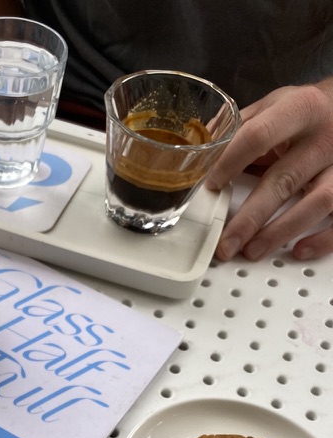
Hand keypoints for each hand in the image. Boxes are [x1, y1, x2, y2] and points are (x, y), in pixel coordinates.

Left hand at [206, 82, 332, 261]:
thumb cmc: (309, 110)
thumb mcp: (277, 105)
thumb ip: (241, 126)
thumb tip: (199, 150)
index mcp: (300, 109)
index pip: (258, 136)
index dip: (230, 162)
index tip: (210, 186)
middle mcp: (324, 137)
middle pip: (284, 179)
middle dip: (251, 217)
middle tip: (227, 243)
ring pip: (317, 201)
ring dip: (282, 231)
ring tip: (253, 250)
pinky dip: (323, 239)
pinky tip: (300, 250)